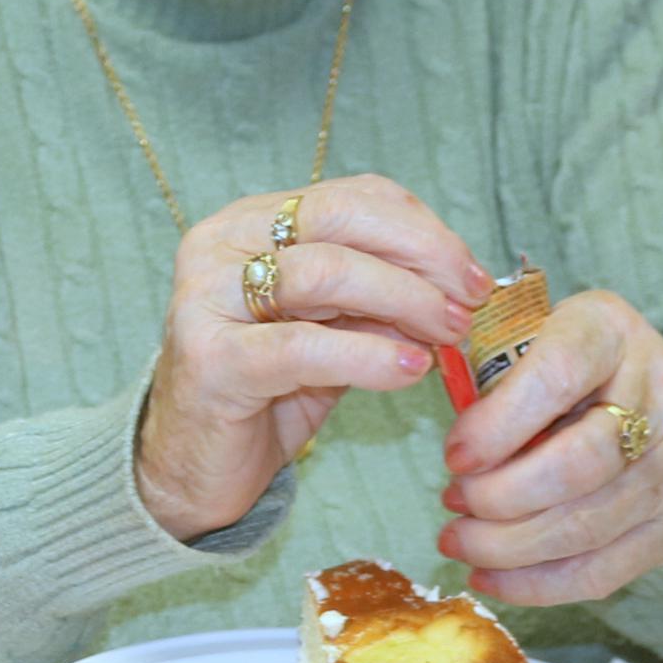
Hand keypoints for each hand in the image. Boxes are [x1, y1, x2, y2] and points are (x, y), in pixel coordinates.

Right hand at [133, 174, 486, 539]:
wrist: (192, 466)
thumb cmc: (268, 391)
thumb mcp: (331, 330)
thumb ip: (379, 300)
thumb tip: (458, 289)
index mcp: (248, 223)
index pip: (351, 196)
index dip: (422, 227)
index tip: (470, 271)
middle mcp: (219, 245)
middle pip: (339, 216)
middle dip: (421, 253)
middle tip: (468, 300)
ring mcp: (206, 298)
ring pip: (324, 272)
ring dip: (405, 300)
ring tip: (447, 334)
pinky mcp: (210, 360)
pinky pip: (304, 347)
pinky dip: (369, 355)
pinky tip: (411, 369)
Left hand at [439, 288, 662, 603]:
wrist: (635, 374)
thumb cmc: (554, 356)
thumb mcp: (520, 336)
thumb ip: (489, 375)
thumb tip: (457, 454)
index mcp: (609, 331)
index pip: (558, 377)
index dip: (500, 425)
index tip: (453, 457)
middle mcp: (661, 394)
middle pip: (580, 464)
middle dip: (500, 497)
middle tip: (451, 501)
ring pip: (590, 525)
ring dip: (509, 546)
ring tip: (459, 540)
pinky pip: (606, 569)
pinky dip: (539, 584)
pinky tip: (490, 577)